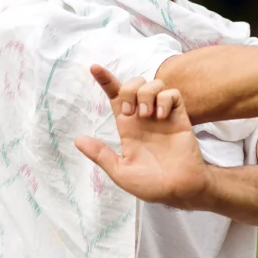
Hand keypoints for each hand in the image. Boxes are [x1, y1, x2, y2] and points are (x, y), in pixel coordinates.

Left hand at [75, 66, 208, 207]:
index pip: (115, 96)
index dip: (105, 80)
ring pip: (153, 84)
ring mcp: (162, 115)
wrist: (179, 189)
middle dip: (129, 89)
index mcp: (128, 127)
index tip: (94, 67)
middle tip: (131, 113)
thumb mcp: (120, 172)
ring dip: (146, 94)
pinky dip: (165, 99)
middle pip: (134, 84)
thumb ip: (101, 155)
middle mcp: (144, 117)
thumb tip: (77, 140)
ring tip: (148, 115)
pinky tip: (161, 116)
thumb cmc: (151, 184)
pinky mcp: (179, 116)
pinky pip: (172, 93)